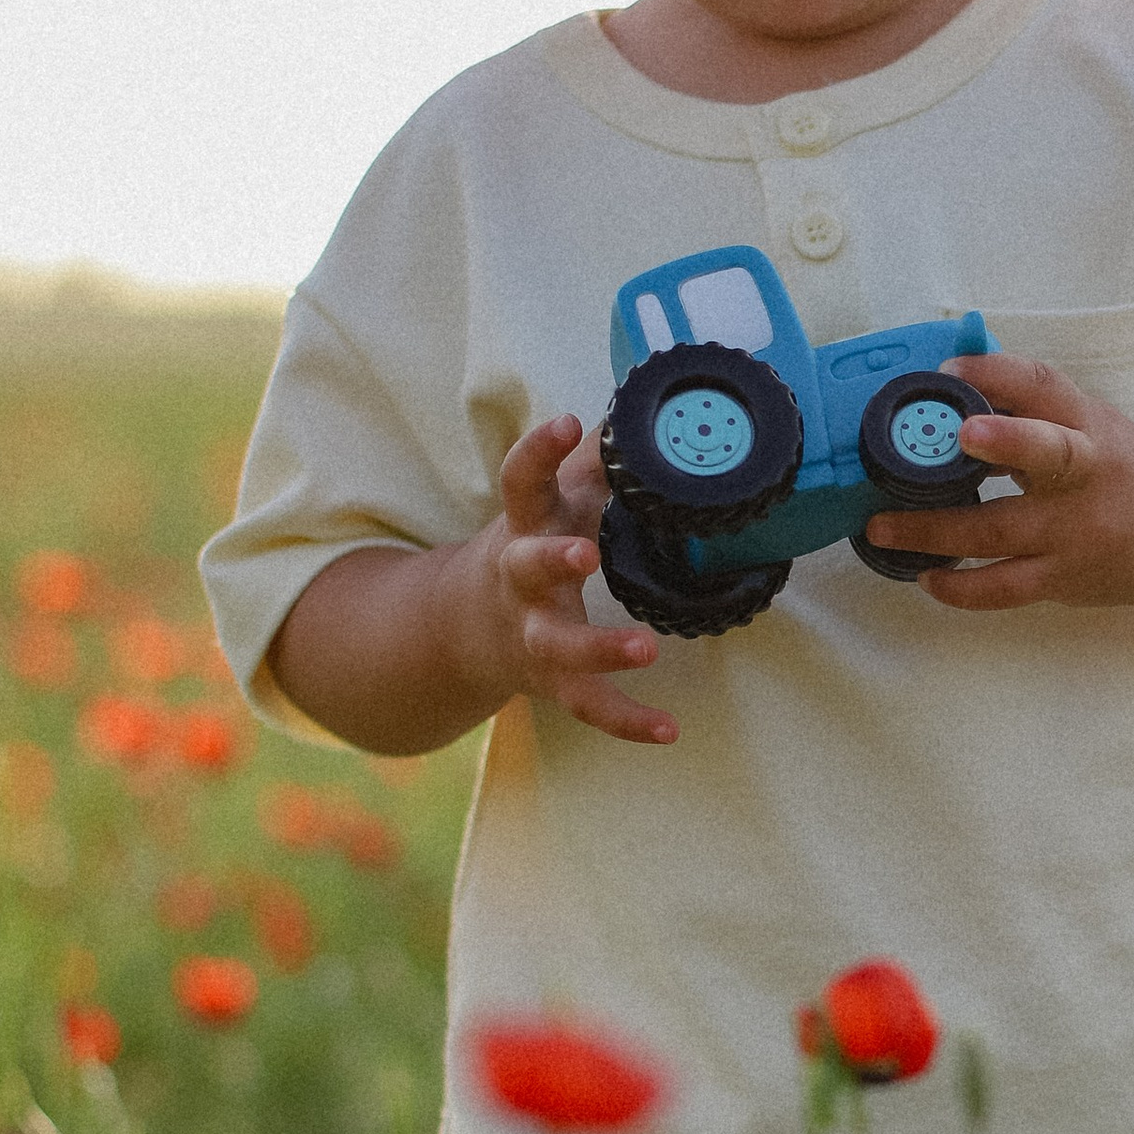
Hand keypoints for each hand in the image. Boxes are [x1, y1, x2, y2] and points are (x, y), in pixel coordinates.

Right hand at [475, 413, 678, 742]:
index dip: (538, 451)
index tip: (566, 422)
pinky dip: (628, 721)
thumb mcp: (553, 502)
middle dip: (552, 559)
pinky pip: (590, 706)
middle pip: (527, 567)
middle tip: (584, 553)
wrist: (463, 628)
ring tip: (646, 649)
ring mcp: (533, 636)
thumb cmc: (529, 547)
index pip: (520, 481)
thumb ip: (595, 459)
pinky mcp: (553, 681)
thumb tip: (642, 403)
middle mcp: (521, 582)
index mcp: (525, 527)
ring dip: (599, 649)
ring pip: (558, 646)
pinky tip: (670, 730)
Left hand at [863, 355, 1133, 612]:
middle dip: (1006, 442)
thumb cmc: (1120, 468)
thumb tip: (948, 390)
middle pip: (1049, 454)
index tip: (950, 369)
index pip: (1046, 387)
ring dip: (935, 531)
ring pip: (1002, 532)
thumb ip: (1031, 411)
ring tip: (881, 527)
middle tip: (959, 434)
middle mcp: (1086, 474)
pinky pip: (1005, 588)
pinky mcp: (1064, 578)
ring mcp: (1075, 532)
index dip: (999, 374)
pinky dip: (961, 587)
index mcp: (1088, 425)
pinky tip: (927, 577)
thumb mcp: (1090, 425)